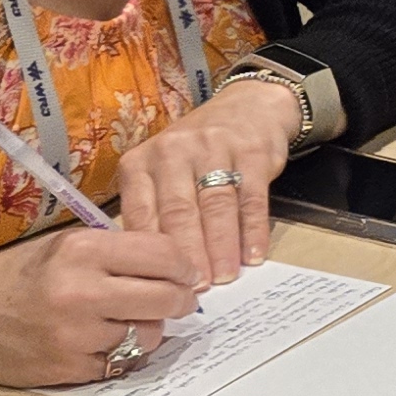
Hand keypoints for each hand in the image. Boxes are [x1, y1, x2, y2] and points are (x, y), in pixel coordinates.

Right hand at [0, 223, 204, 387]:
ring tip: (128, 320)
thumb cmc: (18, 276)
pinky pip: (122, 363)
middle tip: (179, 300)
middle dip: (180, 300)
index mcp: (83, 250)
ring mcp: (77, 334)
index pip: (163, 254)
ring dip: (147, 329)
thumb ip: (118, 251)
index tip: (187, 273)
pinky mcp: (71, 367)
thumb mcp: (65, 245)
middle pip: (166, 298)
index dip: (183, 266)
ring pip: (148, 335)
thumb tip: (175, 265)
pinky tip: (105, 341)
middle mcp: (82, 291)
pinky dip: (121, 354)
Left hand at [114, 78, 299, 285]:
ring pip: (215, 205)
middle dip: (188, 254)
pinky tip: (254, 255)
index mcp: (141, 162)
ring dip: (221, 246)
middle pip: (179, 211)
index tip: (161, 284)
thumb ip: (154, 213)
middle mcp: (173, 151)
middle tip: (194, 288)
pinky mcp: (251, 151)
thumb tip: (154, 271)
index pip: (141, 212)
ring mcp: (214, 148)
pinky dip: (253, 230)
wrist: (246, 108)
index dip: (151, 252)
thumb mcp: (161, 173)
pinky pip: (252, 197)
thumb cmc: (195, 154)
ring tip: (224, 277)